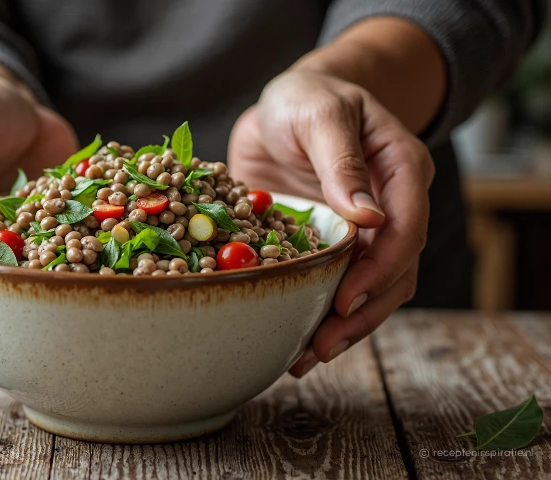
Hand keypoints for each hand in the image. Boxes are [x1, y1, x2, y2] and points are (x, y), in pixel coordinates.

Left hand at [228, 70, 433, 375]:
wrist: (280, 109)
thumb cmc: (305, 99)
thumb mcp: (320, 115)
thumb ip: (342, 161)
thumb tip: (369, 217)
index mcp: (401, 171)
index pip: (407, 227)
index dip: (381, 267)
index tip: (346, 297)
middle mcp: (390, 207)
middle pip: (394, 271)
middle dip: (361, 312)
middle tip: (321, 345)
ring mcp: (361, 232)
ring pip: (369, 289)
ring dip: (342, 328)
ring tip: (305, 359)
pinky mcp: (329, 247)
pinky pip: (334, 287)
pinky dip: (318, 316)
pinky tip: (295, 344)